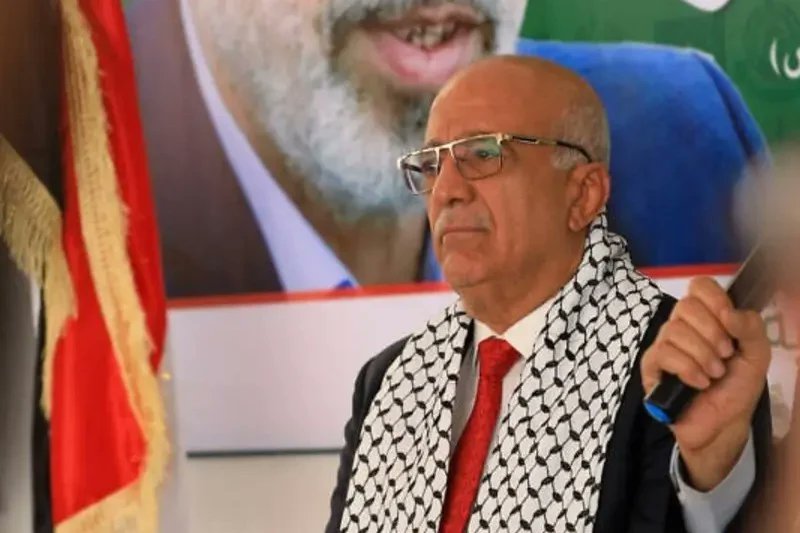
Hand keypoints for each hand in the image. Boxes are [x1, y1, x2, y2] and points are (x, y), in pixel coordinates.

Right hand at [641, 277, 770, 489]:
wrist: (723, 425)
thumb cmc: (737, 388)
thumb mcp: (757, 355)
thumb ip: (751, 327)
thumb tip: (728, 313)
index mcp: (708, 317)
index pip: (699, 286)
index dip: (714, 299)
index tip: (729, 322)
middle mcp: (683, 326)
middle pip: (686, 305)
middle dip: (712, 333)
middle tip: (725, 355)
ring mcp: (664, 344)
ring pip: (675, 330)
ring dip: (702, 355)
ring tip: (714, 375)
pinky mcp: (651, 365)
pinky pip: (664, 353)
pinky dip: (687, 368)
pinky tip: (699, 383)